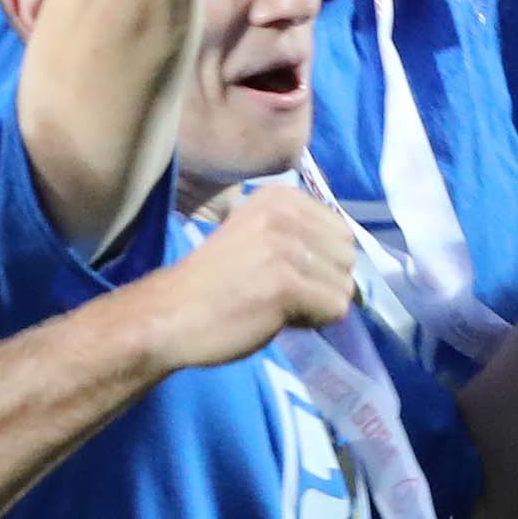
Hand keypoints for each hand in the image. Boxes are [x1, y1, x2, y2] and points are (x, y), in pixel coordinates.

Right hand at [154, 185, 361, 365]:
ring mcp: (286, 248)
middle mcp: (286, 214)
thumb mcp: (258, 237)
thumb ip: (300, 236)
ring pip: (345, 286)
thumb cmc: (214, 283)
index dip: (319, 261)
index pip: (341, 231)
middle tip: (279, 292)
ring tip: (274, 304)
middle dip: (323, 281)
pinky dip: (313, 321)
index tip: (279, 271)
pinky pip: (335, 308)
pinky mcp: (287, 284)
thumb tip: (350, 257)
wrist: (167, 315)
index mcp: (279, 197)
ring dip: (316, 304)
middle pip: (348, 257)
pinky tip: (276, 317)